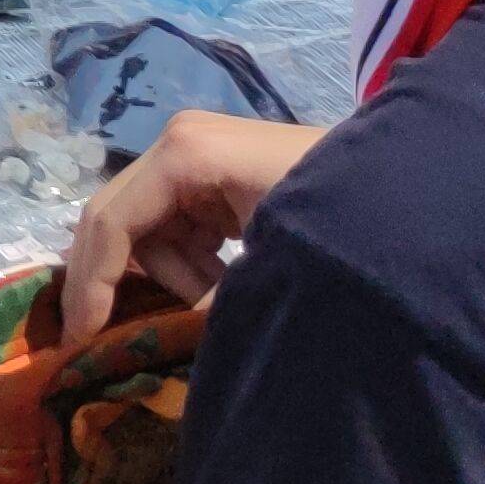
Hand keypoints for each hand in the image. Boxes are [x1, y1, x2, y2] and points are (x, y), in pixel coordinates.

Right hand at [55, 113, 324, 336]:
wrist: (403, 183)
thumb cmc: (339, 212)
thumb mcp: (276, 256)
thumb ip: (217, 298)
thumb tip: (177, 340)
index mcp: (184, 153)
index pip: (112, 221)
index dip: (92, 283)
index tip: (82, 339)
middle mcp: (176, 143)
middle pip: (115, 219)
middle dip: (111, 280)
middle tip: (95, 338)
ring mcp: (193, 155)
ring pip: (145, 227)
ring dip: (171, 276)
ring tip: (216, 305)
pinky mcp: (212, 173)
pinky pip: (175, 224)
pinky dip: (190, 262)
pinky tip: (222, 283)